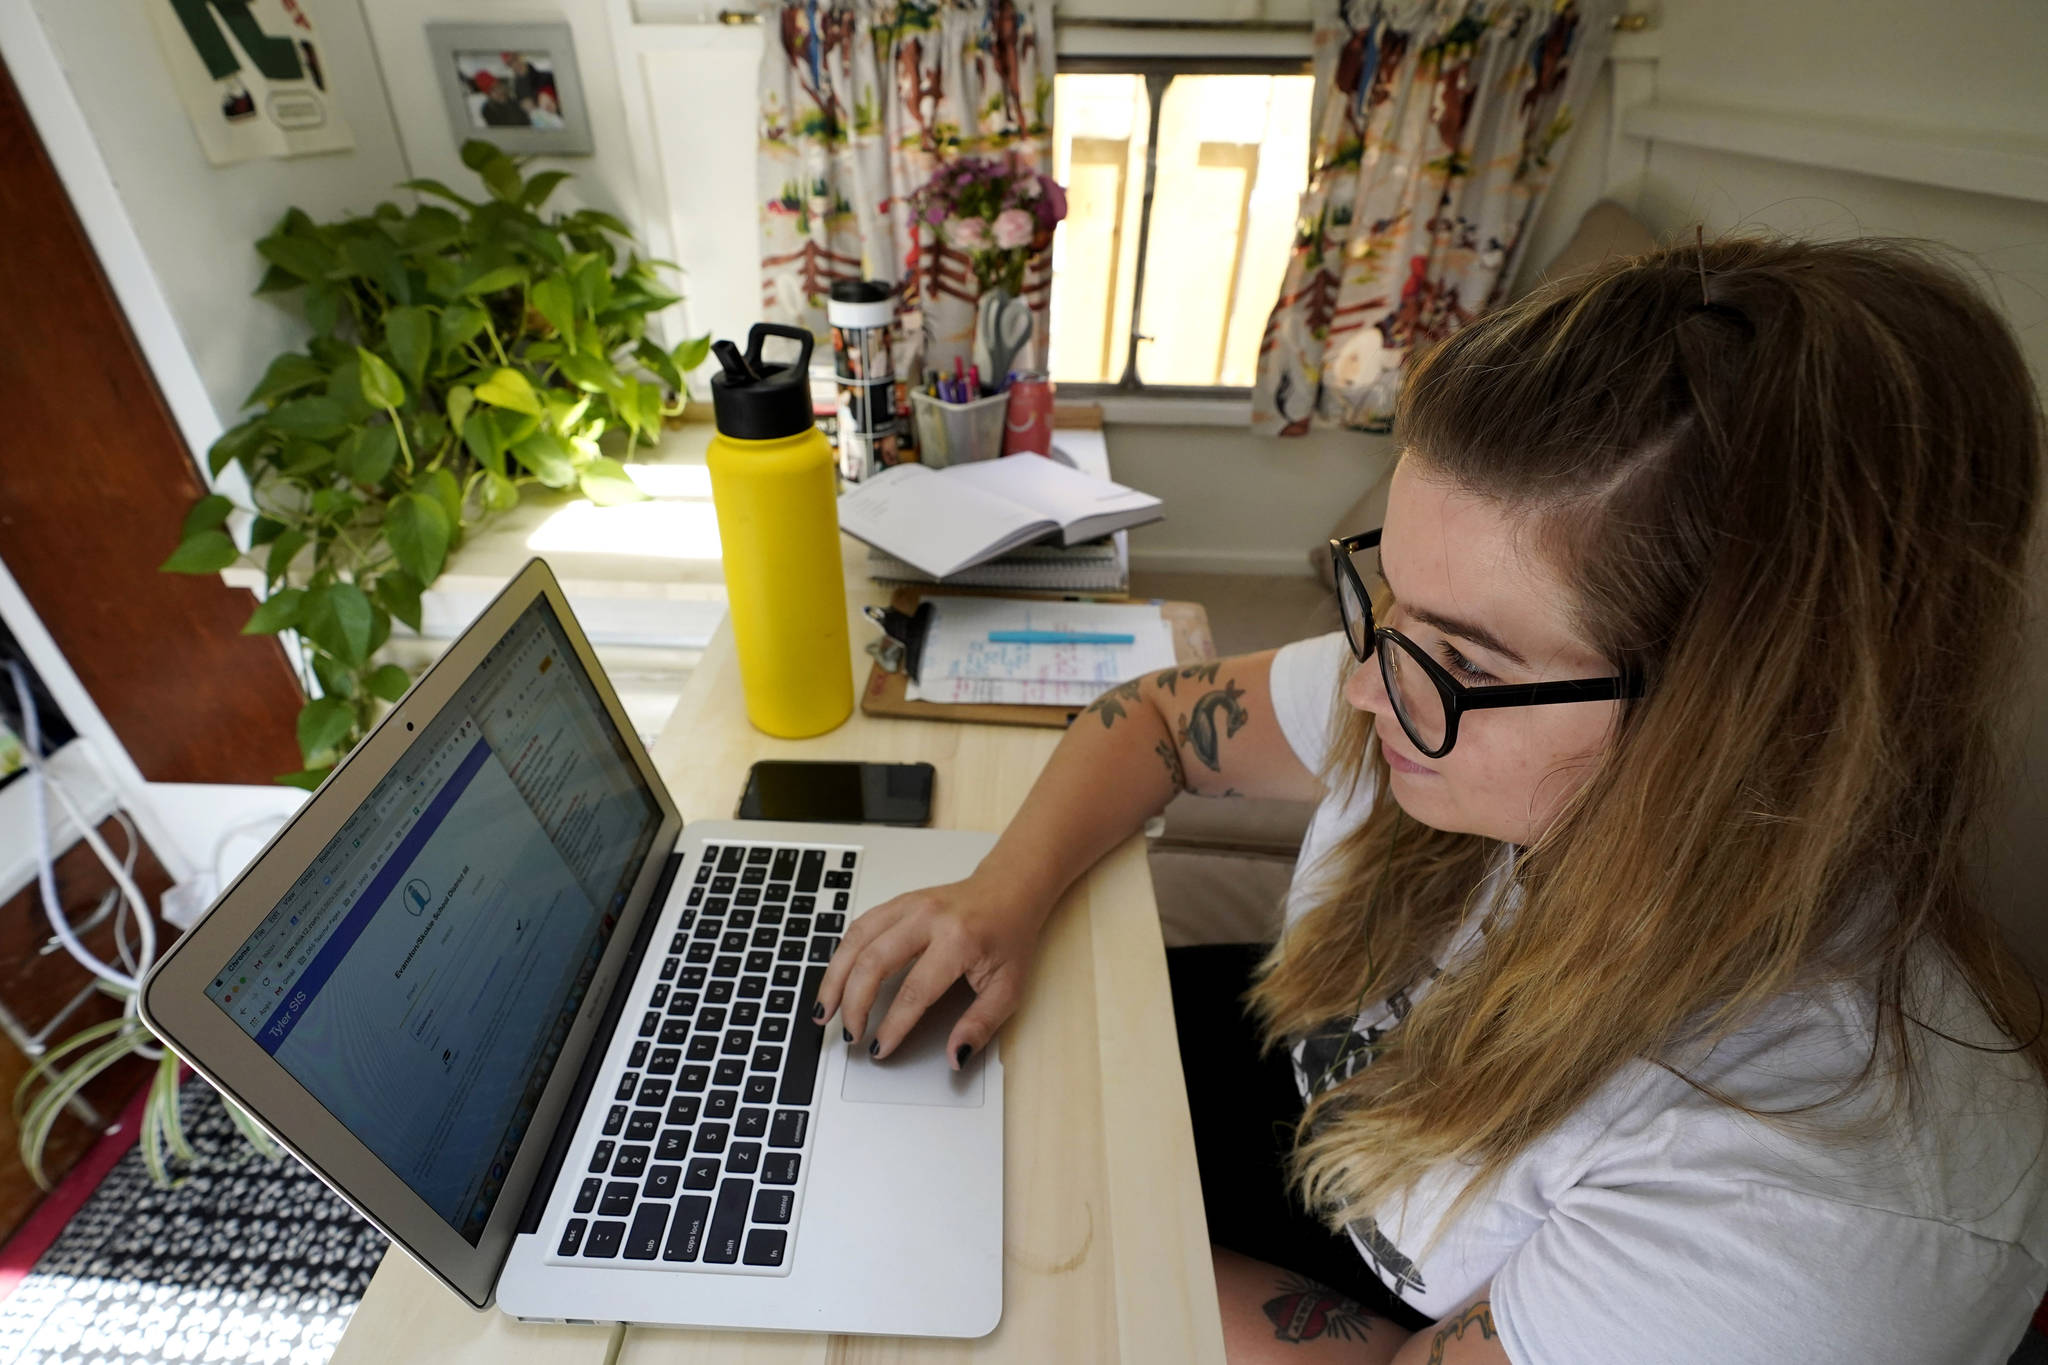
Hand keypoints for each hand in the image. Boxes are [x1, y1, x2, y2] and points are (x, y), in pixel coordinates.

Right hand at [813, 874, 1041, 1068]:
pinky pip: (859, 926)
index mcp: (959, 940)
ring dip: (834, 978)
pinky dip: (841, 955)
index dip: (892, 1026)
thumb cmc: (1009, 938)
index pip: (915, 991)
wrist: (1009, 891)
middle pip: (874, 962)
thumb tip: (954, 1057)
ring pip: (856, 940)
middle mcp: (928, 918)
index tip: (879, 1049)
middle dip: (854, 1004)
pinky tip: (835, 979)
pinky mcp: (898, 902)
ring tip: (824, 1010)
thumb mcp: (1009, 987)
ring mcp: (909, 905)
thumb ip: (981, 1024)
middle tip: (850, 1035)